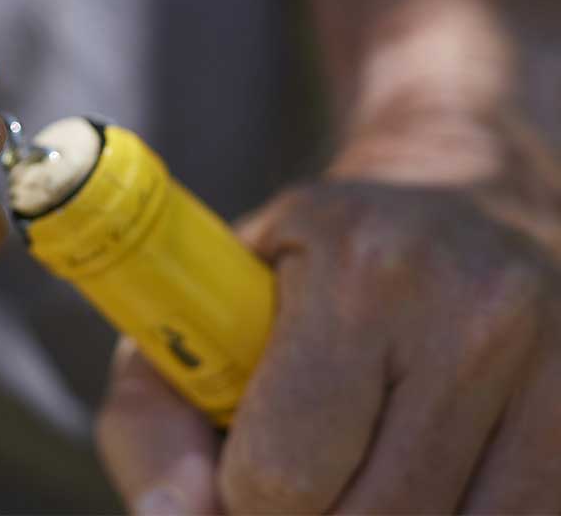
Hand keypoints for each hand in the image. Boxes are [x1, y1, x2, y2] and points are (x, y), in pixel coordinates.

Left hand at [98, 120, 560, 513]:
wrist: (457, 191)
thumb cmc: (308, 259)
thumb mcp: (209, 296)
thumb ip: (155, 413)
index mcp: (358, 265)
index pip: (283, 475)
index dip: (244, 494)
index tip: (247, 463)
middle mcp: (472, 312)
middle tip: (306, 468)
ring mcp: (553, 366)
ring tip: (363, 464)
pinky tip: (424, 476)